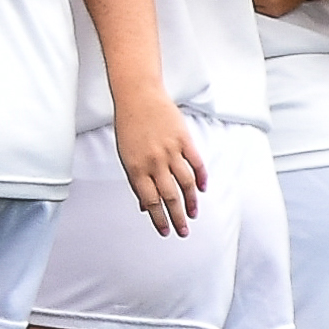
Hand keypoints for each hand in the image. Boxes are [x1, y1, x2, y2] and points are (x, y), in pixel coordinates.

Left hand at [119, 105, 208, 239]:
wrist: (138, 97)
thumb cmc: (129, 126)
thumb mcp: (126, 156)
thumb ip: (137, 181)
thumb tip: (144, 206)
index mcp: (136, 168)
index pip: (150, 202)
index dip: (159, 219)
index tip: (165, 232)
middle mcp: (154, 162)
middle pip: (170, 196)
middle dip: (177, 218)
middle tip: (183, 231)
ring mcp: (171, 151)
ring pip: (185, 183)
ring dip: (191, 202)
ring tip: (193, 214)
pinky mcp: (184, 140)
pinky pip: (196, 163)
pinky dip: (201, 178)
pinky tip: (202, 189)